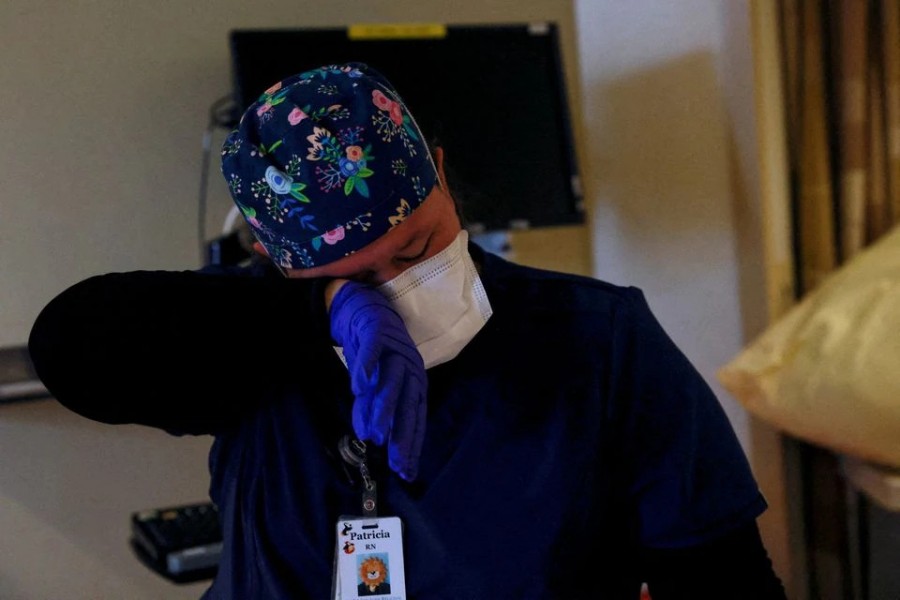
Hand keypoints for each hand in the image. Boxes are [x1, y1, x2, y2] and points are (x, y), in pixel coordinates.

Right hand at [328, 280, 426, 480]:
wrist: (363, 306)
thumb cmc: (374, 352)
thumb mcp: (375, 383)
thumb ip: (373, 407)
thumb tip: (369, 437)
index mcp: (414, 381)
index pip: (416, 417)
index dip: (411, 443)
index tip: (405, 471)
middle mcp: (410, 367)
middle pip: (409, 403)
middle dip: (402, 434)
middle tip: (394, 461)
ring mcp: (395, 348)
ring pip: (392, 380)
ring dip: (383, 408)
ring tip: (374, 433)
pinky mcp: (377, 331)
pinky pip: (372, 351)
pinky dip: (365, 368)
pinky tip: (358, 387)